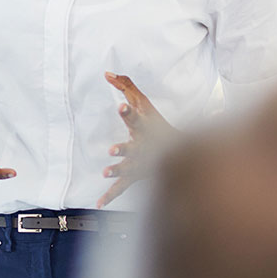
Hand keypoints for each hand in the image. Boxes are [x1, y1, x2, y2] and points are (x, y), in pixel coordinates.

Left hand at [97, 72, 176, 208]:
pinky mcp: (134, 178)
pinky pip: (121, 189)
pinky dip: (110, 196)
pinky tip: (98, 204)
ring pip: (128, 169)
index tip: (121, 105)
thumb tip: (107, 73)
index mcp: (144, 129)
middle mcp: (142, 148)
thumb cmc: (157, 125)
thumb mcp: (145, 104)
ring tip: (105, 172)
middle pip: (133, 148)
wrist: (178, 153)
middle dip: (123, 149)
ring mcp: (139, 165)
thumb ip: (126, 87)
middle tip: (113, 149)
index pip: (136, 118)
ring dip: (118, 171)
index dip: (128, 112)